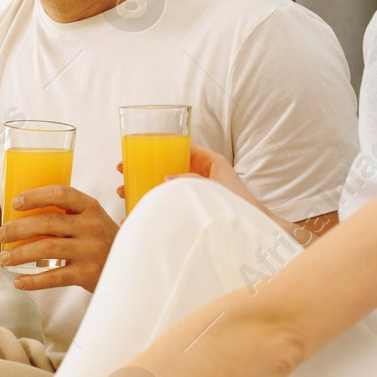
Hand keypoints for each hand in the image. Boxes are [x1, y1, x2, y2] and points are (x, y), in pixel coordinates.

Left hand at [0, 185, 117, 291]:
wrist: (130, 268)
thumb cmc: (101, 240)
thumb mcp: (91, 220)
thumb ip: (67, 214)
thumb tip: (23, 213)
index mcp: (90, 207)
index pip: (61, 194)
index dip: (35, 196)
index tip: (15, 203)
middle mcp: (91, 227)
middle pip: (47, 222)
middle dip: (18, 228)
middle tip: (1, 234)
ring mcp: (90, 251)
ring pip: (46, 248)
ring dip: (20, 253)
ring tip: (4, 258)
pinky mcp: (87, 274)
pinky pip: (54, 277)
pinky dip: (33, 281)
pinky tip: (18, 282)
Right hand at [116, 144, 259, 212]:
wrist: (254, 232)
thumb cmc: (240, 208)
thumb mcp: (213, 189)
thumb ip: (190, 181)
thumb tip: (163, 179)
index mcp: (210, 162)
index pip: (180, 145)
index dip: (156, 144)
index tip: (134, 147)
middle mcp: (201, 174)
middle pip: (165, 164)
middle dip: (142, 168)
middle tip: (122, 171)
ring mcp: (195, 192)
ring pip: (162, 185)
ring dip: (142, 187)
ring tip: (123, 193)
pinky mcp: (190, 208)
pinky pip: (167, 202)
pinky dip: (152, 205)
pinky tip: (134, 212)